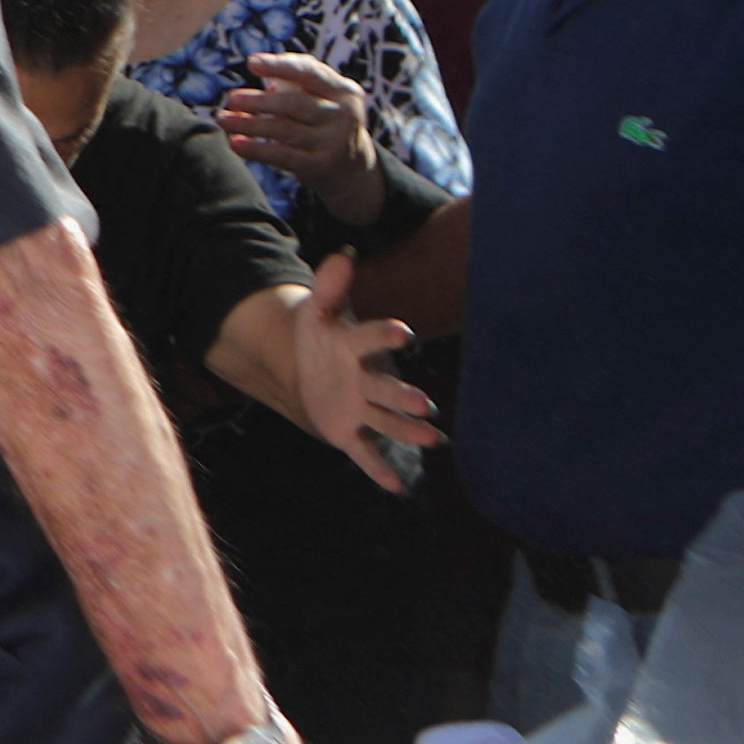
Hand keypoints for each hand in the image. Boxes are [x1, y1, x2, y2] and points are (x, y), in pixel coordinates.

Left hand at [219, 52, 381, 216]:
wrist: (351, 169)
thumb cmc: (324, 121)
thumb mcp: (321, 97)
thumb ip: (295, 81)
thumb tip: (267, 77)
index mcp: (344, 91)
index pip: (310, 73)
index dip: (280, 66)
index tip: (251, 62)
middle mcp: (343, 116)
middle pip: (295, 104)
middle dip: (259, 101)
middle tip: (231, 99)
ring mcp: (334, 143)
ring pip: (285, 130)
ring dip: (249, 125)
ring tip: (223, 119)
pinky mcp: (320, 166)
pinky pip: (282, 155)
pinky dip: (256, 149)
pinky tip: (235, 143)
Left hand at [289, 253, 444, 491]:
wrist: (311, 371)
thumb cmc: (319, 338)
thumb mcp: (316, 313)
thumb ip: (328, 287)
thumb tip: (341, 255)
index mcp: (356, 347)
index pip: (370, 339)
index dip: (383, 335)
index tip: (401, 333)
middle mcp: (366, 380)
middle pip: (385, 390)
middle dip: (404, 398)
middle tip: (426, 405)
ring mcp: (360, 408)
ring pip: (384, 421)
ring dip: (405, 431)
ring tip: (432, 439)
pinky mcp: (349, 432)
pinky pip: (365, 452)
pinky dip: (379, 468)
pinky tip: (397, 488)